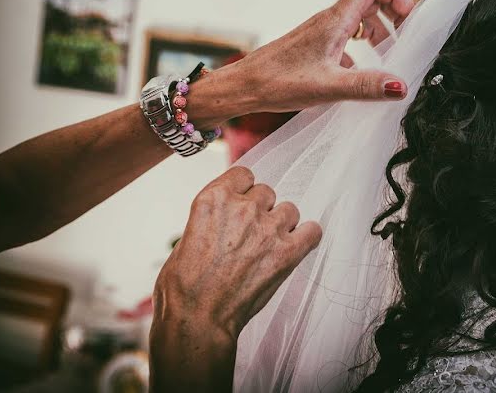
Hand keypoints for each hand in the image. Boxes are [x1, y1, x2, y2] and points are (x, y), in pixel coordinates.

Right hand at [149, 166, 321, 391]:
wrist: (196, 320)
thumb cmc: (183, 287)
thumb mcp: (186, 237)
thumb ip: (211, 219)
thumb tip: (223, 221)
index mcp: (214, 199)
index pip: (244, 175)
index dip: (243, 191)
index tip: (241, 204)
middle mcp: (243, 208)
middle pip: (267, 192)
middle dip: (260, 210)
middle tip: (250, 234)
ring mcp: (268, 229)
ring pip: (289, 210)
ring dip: (282, 224)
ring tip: (269, 245)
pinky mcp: (286, 253)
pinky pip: (312, 232)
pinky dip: (306, 237)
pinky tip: (296, 246)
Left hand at [230, 0, 415, 111]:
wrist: (243, 86)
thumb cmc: (277, 82)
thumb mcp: (328, 87)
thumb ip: (366, 86)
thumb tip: (400, 86)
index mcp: (334, 21)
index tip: (408, 20)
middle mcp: (330, 20)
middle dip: (394, 11)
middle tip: (405, 37)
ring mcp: (323, 32)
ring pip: (360, 17)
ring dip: (380, 30)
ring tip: (388, 56)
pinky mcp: (317, 45)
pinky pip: (348, 36)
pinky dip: (362, 48)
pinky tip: (361, 73)